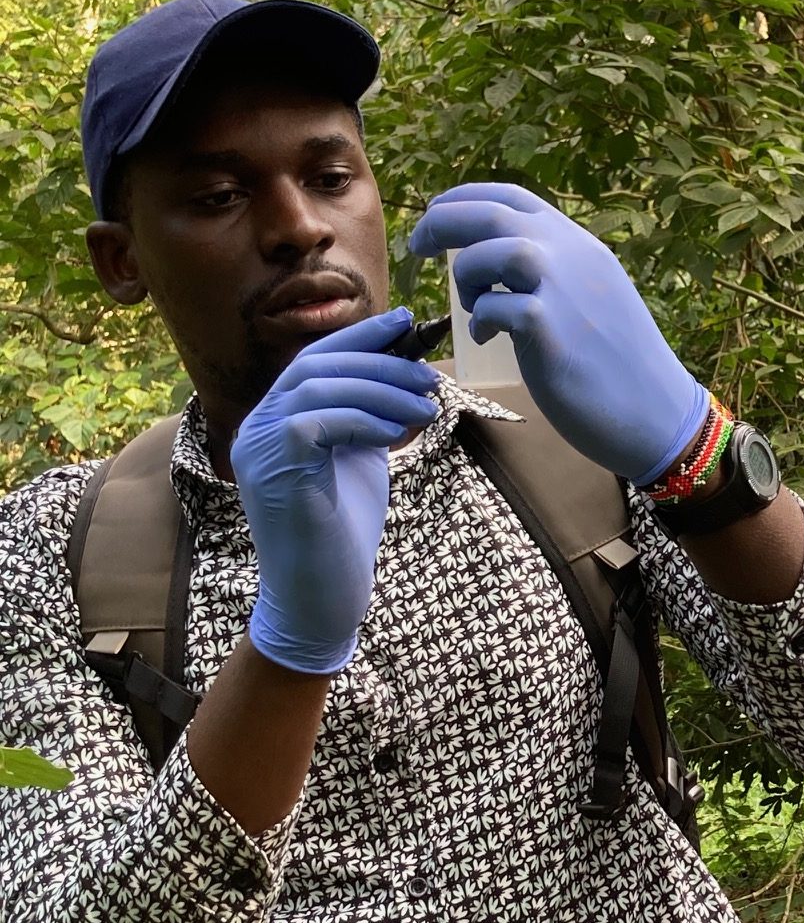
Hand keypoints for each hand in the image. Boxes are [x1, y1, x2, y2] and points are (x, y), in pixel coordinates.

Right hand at [231, 310, 438, 673]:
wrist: (319, 600)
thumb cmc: (341, 535)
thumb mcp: (359, 462)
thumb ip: (367, 419)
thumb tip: (403, 377)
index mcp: (275, 420)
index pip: (314, 361)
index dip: (359, 337)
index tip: (405, 322)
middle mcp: (257, 427)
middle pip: (316, 367)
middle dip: (379, 362)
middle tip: (429, 374)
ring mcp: (259, 448)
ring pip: (318, 389)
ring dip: (380, 390)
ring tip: (426, 406)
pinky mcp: (273, 470)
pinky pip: (316, 422)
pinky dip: (362, 419)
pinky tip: (397, 433)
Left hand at [409, 183, 707, 484]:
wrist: (656, 412)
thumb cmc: (617, 363)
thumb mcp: (589, 297)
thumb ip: (553, 272)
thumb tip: (500, 266)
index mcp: (579, 244)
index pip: (511, 197)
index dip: (464, 198)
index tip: (438, 216)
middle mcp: (572, 256)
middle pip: (490, 213)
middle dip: (442, 223)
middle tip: (419, 246)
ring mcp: (563, 290)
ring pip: (492, 250)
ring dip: (466, 275)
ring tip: (471, 306)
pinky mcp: (550, 330)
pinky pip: (495, 307)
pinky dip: (481, 319)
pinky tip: (488, 338)